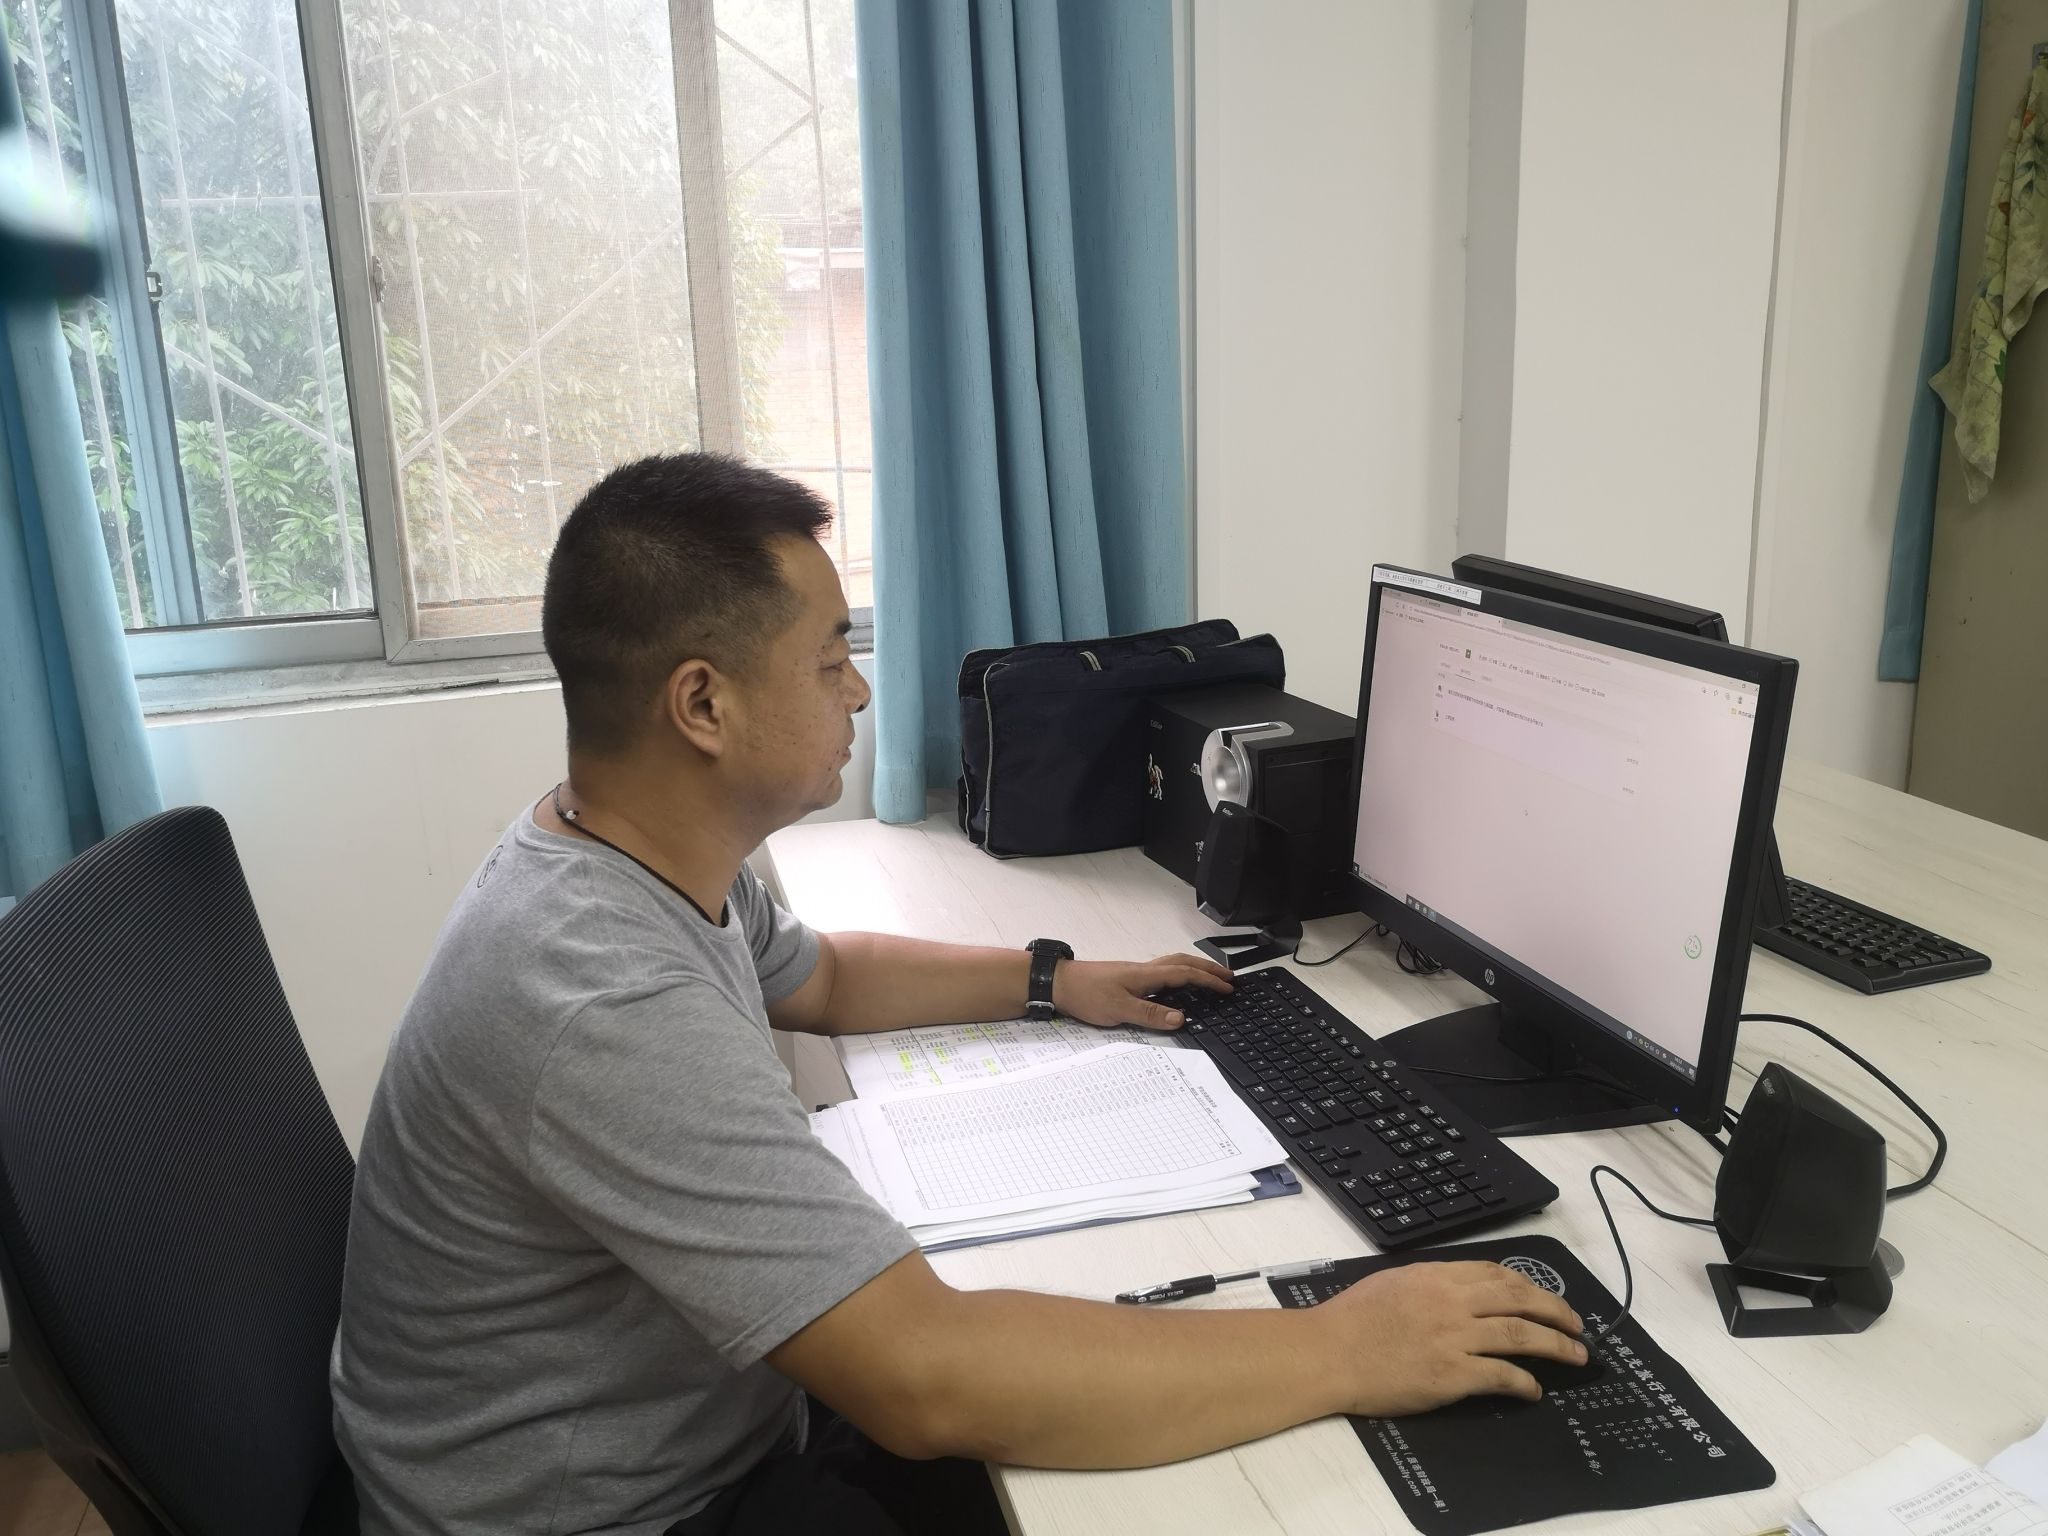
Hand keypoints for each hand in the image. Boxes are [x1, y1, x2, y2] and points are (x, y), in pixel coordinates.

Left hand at [1051, 953, 1233, 1030]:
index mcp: (1146, 975)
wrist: (1058, 983)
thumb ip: (1151, 1015)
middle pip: (1184, 963)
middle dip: (1208, 969)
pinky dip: (1178, 974)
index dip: (1209, 981)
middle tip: (1228, 977)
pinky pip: (1162, 972)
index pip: (1186, 974)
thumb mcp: (1119, 1010)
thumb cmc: (1085, 994)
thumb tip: (1181, 1018)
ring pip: (1173, 964)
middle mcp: (1144, 970)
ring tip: (1210, 977)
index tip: (1229, 987)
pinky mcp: (1127, 978)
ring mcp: (1135, 972)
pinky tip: (1177, 987)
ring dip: (1194, 969)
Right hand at [1316, 1261, 1586, 1415]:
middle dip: (1556, 1310)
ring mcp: (1455, 1337)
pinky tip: (1535, 1391)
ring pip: (1521, 1334)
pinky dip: (1525, 1382)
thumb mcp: (1392, 1282)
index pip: (1495, 1273)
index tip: (1542, 1297)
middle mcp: (1452, 1301)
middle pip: (1520, 1298)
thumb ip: (1428, 1283)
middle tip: (1577, 1324)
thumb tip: (1456, 1290)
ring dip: (1556, 1346)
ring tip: (1577, 1356)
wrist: (1329, 1352)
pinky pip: (1502, 1375)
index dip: (1527, 1285)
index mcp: (1436, 1275)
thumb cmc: (1350, 1319)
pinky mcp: (1453, 1374)